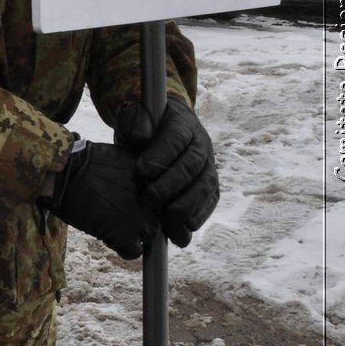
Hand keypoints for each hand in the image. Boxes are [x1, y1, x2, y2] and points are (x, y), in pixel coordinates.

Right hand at [39, 139, 158, 259]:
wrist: (68, 171)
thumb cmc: (93, 161)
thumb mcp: (131, 160)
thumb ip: (149, 177)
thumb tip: (155, 192)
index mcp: (163, 182)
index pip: (178, 207)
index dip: (165, 212)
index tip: (153, 212)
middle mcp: (159, 204)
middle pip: (166, 225)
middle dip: (150, 223)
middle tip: (129, 216)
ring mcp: (143, 222)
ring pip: (150, 239)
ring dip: (135, 234)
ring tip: (114, 221)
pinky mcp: (124, 237)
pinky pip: (133, 252)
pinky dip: (121, 246)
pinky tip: (107, 232)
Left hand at [134, 97, 217, 247]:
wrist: (157, 130)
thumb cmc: (142, 126)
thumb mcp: (133, 117)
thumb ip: (136, 122)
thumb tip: (141, 135)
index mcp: (182, 123)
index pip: (175, 138)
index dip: (160, 155)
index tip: (141, 170)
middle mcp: (201, 144)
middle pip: (192, 165)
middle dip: (172, 184)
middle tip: (151, 199)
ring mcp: (208, 164)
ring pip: (205, 185)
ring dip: (188, 204)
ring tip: (169, 219)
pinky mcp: (209, 183)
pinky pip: (211, 199)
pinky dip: (200, 214)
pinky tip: (186, 228)